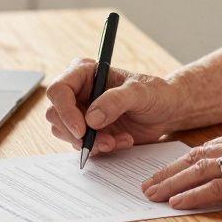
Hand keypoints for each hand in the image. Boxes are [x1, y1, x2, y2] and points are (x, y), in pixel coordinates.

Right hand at [43, 59, 181, 156]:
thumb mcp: (140, 92)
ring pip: (65, 133)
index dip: (65, 111)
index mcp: (84, 72)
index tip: (83, 130)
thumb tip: (90, 119)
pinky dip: (100, 149)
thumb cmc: (155, 93)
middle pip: (55, 115)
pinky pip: (81, 145)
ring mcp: (80, 112)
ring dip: (91, 143)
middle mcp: (77, 92)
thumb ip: (116, 101)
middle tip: (106, 141)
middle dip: (78, 133)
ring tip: (118, 140)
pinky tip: (122, 141)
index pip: (58, 90)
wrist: (166, 111)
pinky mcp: (87, 131)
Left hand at [140, 124, 221, 209]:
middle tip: (146, 184)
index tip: (163, 171)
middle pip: (196, 156)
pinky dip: (193, 195)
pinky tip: (178, 203)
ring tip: (152, 195)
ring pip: (201, 171)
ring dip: (172, 184)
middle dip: (167, 172)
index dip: (181, 160)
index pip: (207, 146)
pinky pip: (217, 188)